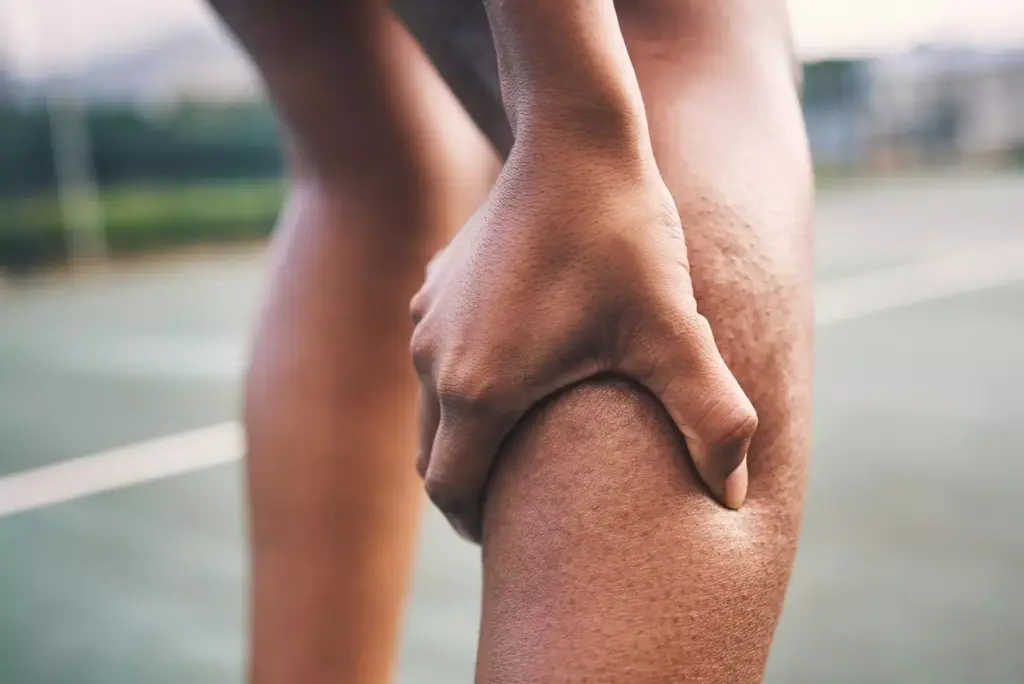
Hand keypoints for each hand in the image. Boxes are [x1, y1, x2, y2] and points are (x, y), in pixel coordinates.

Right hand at [410, 138, 756, 540]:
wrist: (575, 144)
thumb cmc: (622, 240)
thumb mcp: (673, 333)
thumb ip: (711, 420)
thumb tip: (735, 496)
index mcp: (478, 391)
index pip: (452, 492)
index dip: (478, 524)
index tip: (510, 533)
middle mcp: (434, 361)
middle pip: (433, 458)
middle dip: (470, 488)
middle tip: (518, 499)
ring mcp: (426, 321)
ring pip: (432, 409)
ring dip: (466, 434)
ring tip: (521, 437)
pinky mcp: (433, 288)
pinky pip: (435, 358)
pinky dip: (461, 384)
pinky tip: (516, 365)